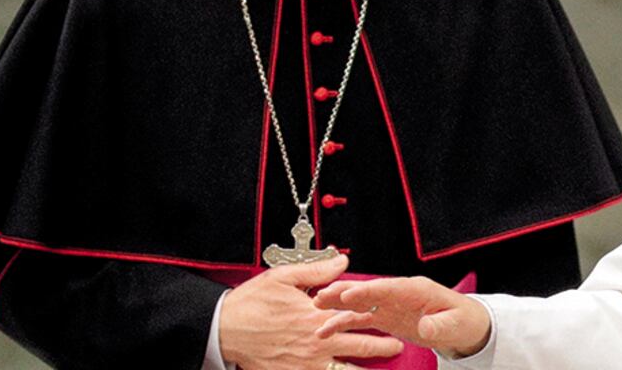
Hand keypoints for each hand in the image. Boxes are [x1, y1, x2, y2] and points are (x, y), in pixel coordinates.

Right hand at [220, 255, 402, 369]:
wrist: (224, 330)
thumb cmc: (251, 304)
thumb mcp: (283, 278)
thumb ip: (317, 271)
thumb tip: (342, 263)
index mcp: (316, 316)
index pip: (355, 315)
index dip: (377, 315)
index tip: (393, 314)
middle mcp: (315, 342)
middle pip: (358, 347)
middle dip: (381, 347)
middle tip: (397, 347)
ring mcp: (306, 363)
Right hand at [313, 276, 491, 357]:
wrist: (464, 326)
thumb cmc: (463, 319)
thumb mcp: (455, 323)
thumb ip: (439, 324)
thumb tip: (426, 327)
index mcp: (417, 289)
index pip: (389, 287)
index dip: (368, 290)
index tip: (350, 293)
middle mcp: (400, 294)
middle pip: (369, 290)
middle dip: (345, 291)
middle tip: (323, 294)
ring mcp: (391, 305)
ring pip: (360, 303)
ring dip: (338, 304)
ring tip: (317, 306)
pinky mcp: (386, 317)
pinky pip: (361, 318)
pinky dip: (344, 321)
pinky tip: (328, 327)